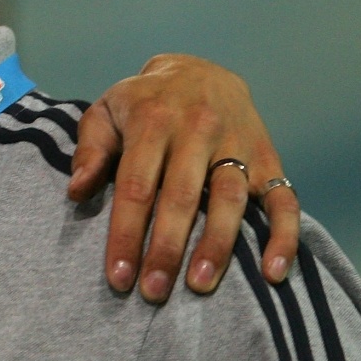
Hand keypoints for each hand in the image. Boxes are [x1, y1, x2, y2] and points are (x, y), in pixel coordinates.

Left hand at [68, 54, 297, 302]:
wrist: (200, 69)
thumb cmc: (144, 102)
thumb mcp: (107, 111)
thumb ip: (91, 150)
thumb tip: (77, 192)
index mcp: (153, 122)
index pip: (136, 187)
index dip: (126, 234)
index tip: (118, 277)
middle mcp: (197, 131)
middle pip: (182, 198)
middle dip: (167, 248)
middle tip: (153, 291)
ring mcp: (237, 144)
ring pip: (230, 200)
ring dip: (217, 246)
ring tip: (200, 285)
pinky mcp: (268, 157)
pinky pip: (283, 199)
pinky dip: (283, 236)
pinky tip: (273, 272)